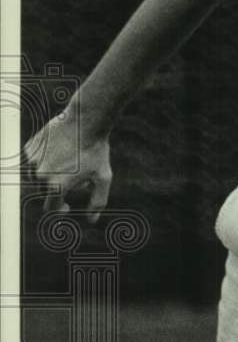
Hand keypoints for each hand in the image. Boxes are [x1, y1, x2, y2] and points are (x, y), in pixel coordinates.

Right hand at [23, 103, 112, 223]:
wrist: (85, 121)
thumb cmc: (96, 151)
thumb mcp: (103, 178)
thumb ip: (97, 202)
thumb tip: (91, 220)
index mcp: (57, 187)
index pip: (51, 208)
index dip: (60, 209)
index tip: (68, 205)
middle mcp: (41, 175)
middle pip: (44, 192)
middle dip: (58, 189)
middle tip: (74, 178)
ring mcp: (33, 161)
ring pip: (37, 178)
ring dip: (49, 176)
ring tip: (67, 164)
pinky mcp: (29, 148)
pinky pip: (33, 162)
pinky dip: (44, 161)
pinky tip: (59, 152)